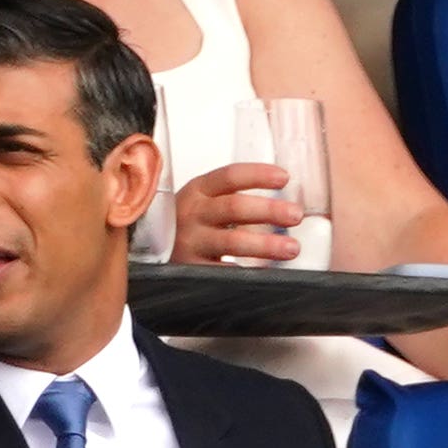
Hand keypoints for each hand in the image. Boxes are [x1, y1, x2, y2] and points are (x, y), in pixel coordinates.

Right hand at [174, 161, 300, 264]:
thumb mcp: (204, 203)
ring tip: (291, 247)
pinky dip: (246, 272)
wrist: (152, 249)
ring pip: (232, 241)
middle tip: (295, 215)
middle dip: (269, 210)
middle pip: (234, 207)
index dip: (258, 175)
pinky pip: (222, 271)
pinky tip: (265, 273)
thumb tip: (282, 206)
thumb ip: (235, 199)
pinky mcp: (189, 268)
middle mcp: (192, 213)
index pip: (230, 176)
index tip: (284, 178)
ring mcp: (189, 241)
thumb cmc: (188, 224)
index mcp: (198, 190)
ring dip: (266, 245)